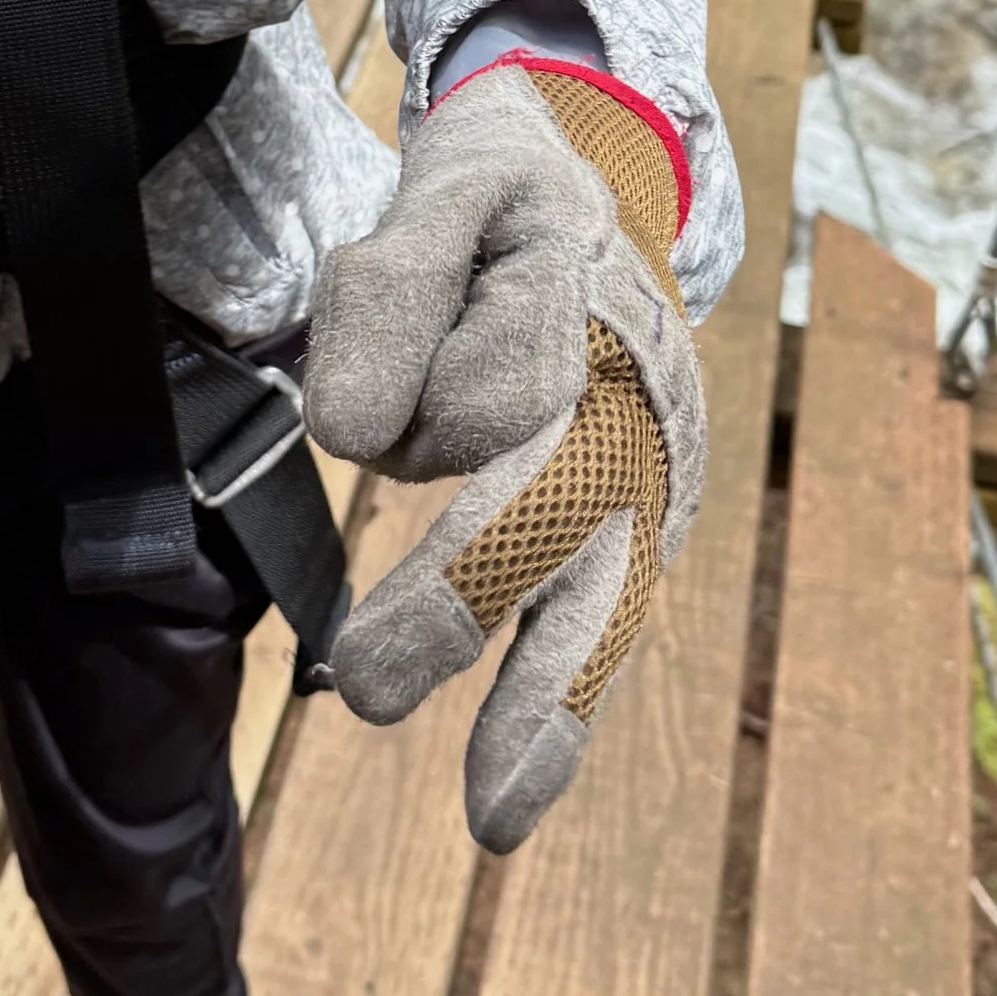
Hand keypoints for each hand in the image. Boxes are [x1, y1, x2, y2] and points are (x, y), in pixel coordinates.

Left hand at [304, 57, 702, 852]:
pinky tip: (511, 795)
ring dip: (544, 703)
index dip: (419, 388)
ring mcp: (652, 474)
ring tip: (492, 812)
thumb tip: (348, 433)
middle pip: (560, 510)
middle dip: (466, 599)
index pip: (505, 374)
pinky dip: (560, 706)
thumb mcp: (450, 183)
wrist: (614, 185)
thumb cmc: (507, 192)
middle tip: (369, 684)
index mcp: (584, 300)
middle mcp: (633, 403)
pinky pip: (602, 625)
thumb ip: (395, 288)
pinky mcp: (641, 525)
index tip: (345, 424)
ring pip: (602, 598)